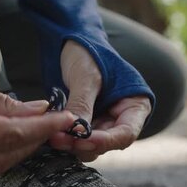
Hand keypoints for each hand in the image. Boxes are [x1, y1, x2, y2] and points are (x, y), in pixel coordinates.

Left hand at [49, 40, 151, 161]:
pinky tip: (51, 133)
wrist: (72, 42)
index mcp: (135, 105)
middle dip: (83, 144)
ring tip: (52, 135)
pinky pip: (78, 138)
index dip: (105, 141)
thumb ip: (82, 105)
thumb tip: (77, 133)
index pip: (126, 133)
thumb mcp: (86, 76)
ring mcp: (104, 122)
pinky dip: (66, 138)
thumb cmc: (88, 52)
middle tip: (59, 139)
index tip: (82, 140)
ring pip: (90, 144)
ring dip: (72, 144)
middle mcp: (122, 118)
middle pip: (107, 143)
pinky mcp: (87, 123)